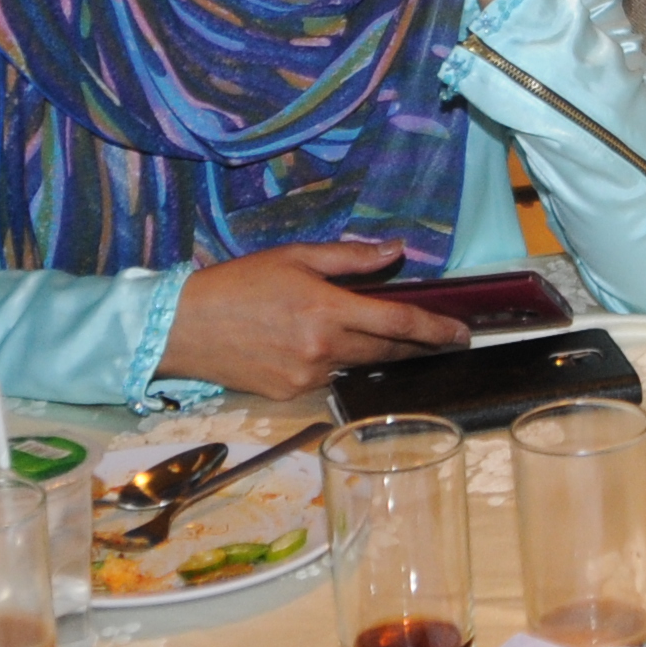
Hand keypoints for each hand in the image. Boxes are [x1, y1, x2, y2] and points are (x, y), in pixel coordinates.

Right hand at [157, 240, 467, 394]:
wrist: (183, 327)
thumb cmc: (239, 283)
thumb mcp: (295, 257)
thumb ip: (351, 257)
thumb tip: (396, 250)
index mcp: (327, 310)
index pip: (397, 324)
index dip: (435, 330)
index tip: (462, 334)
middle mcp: (322, 349)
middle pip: (387, 353)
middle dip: (418, 348)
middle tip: (443, 341)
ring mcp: (307, 378)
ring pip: (358, 367)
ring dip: (375, 355)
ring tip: (388, 341)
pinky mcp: (290, 396)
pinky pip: (328, 380)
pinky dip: (337, 365)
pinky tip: (326, 350)